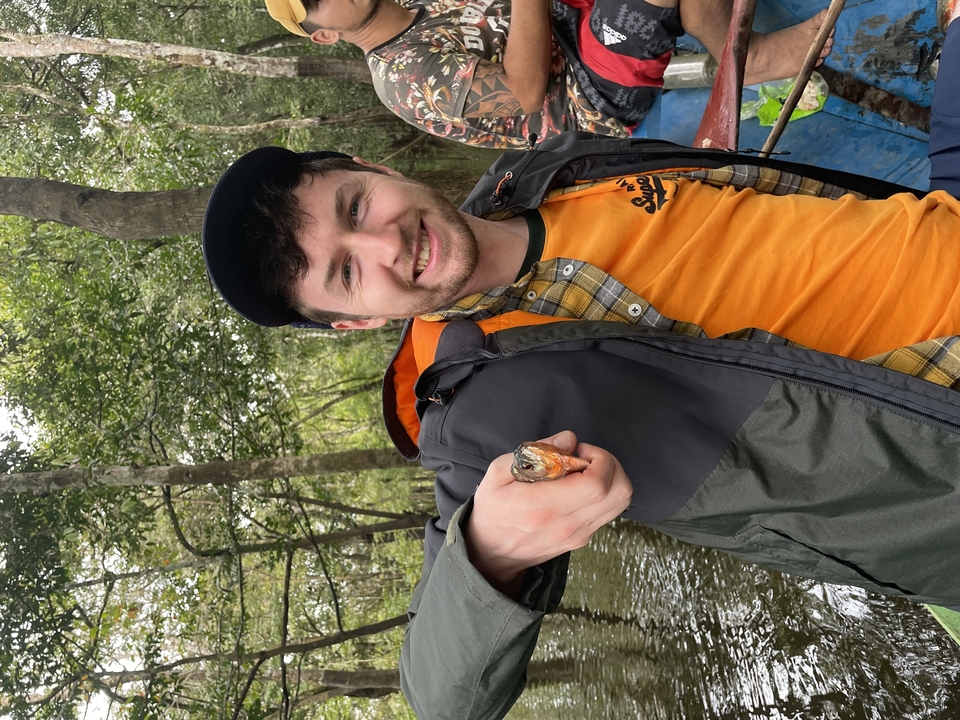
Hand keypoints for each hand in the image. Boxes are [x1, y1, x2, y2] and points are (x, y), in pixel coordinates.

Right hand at [464, 430, 632, 595]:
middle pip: (620, 492)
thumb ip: (533, 452)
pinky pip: (610, 510)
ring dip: (611, 477)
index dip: (599, 459)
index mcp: (543, 507)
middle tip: (585, 457)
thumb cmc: (493, 510)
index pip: (596, 484)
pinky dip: (605, 492)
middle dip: (610, 464)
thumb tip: (569, 440)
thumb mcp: (498, 473)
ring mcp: (578, 535)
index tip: (579, 450)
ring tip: (583, 471)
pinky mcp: (583, 538)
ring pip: (621, 502)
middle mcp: (567, 525)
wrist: (491, 554)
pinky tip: (580, 486)